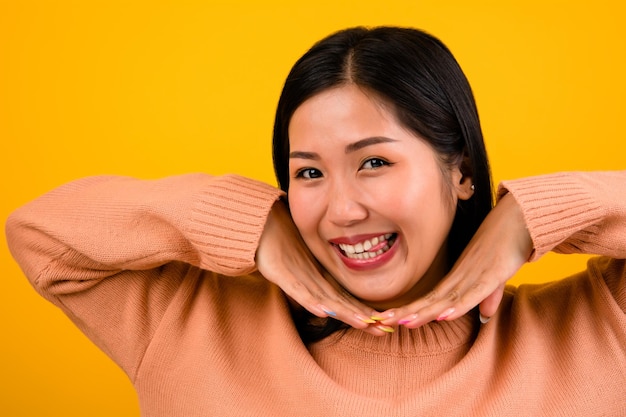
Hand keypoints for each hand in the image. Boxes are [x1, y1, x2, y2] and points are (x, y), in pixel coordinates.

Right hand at [256, 200, 387, 334]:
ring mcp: (297, 274)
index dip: (362, 313)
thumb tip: (328, 304)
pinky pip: (296, 289)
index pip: (344, 299)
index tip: (383, 327)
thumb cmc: (281, 244)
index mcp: (319, 278)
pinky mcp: (280, 272)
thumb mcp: (300, 269)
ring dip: (344, 311)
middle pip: (340, 301)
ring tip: (363, 323)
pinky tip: (323, 311)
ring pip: (324, 297)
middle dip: (361, 316)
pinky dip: (310, 300)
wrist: (261, 223)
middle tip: (385, 330)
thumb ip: (313, 285)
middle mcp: (313, 277)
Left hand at [380, 192, 532, 326]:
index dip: (409, 309)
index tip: (387, 319)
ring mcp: (475, 274)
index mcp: (458, 277)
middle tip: (380, 321)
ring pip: (446, 298)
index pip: (429, 298)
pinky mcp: (492, 274)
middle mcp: (461, 276)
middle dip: (406, 312)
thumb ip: (488, 295)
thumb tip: (484, 315)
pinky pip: (473, 294)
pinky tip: (443, 316)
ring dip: (425, 311)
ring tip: (404, 322)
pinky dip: (458, 306)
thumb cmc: (504, 244)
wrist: (519, 217)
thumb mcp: (494, 276)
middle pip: (430, 299)